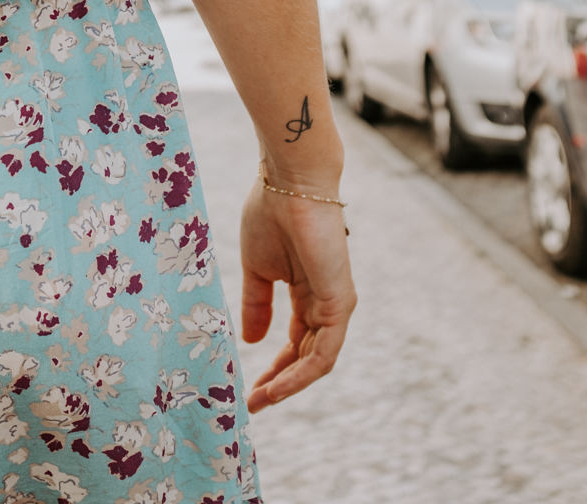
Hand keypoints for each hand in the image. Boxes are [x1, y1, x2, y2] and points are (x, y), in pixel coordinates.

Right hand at [238, 173, 355, 412]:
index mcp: (308, 293)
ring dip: (289, 385)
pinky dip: (301, 373)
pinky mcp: (339, 302)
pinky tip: (277, 386)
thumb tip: (251, 341)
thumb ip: (256, 305)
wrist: (288, 184)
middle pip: (306, 356)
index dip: (273, 367)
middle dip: (280, 383)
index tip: (247, 387)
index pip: (294, 342)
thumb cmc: (270, 214)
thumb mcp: (256, 270)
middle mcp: (326, 303)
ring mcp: (336, 304)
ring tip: (259, 400)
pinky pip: (323, 352)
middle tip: (251, 403)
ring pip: (317, 361)